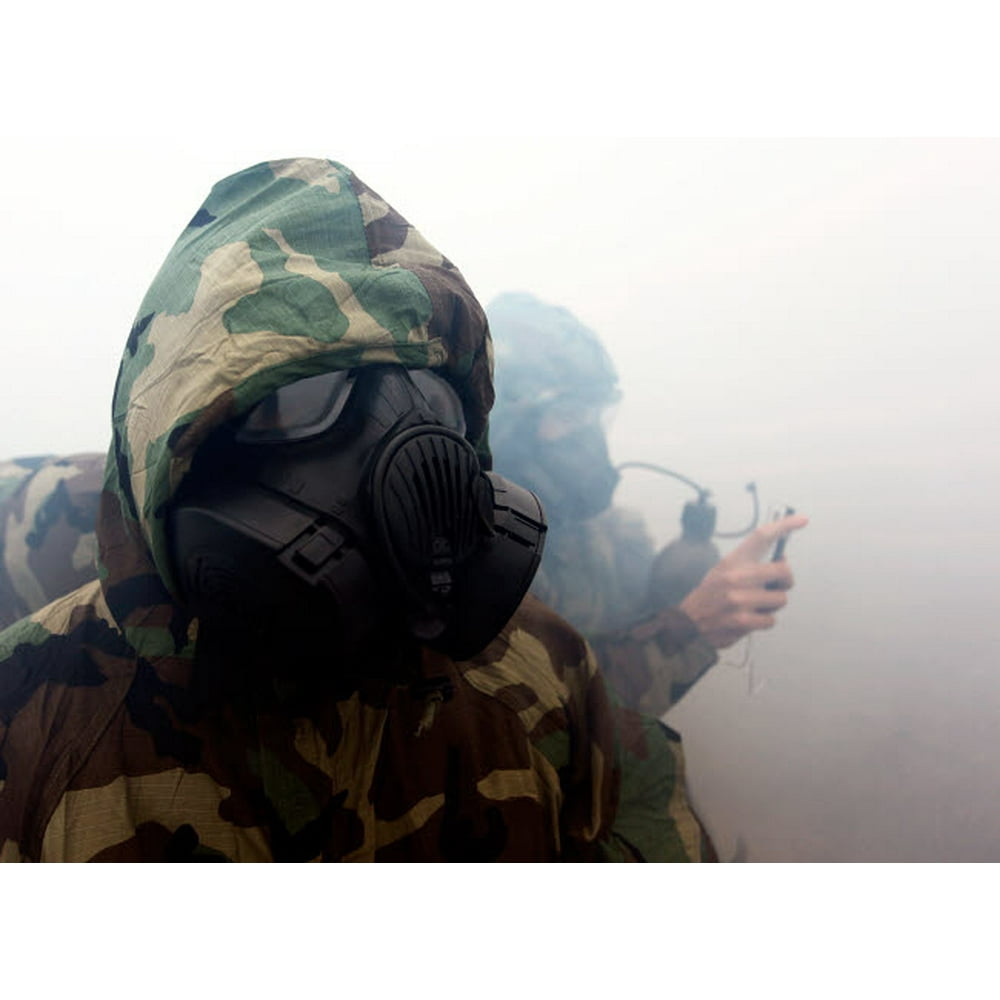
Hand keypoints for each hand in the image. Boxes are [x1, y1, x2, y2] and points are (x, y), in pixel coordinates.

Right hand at [678, 513, 807, 648]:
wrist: (687, 625)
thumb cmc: (709, 598)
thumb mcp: (722, 572)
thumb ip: (749, 566)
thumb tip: (781, 560)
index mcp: (732, 562)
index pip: (761, 537)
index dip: (784, 526)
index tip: (802, 520)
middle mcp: (736, 577)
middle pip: (783, 571)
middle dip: (785, 581)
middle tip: (775, 586)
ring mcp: (740, 599)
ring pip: (780, 599)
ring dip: (771, 605)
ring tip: (753, 607)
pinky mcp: (743, 620)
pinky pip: (771, 619)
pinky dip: (763, 622)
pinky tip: (748, 621)